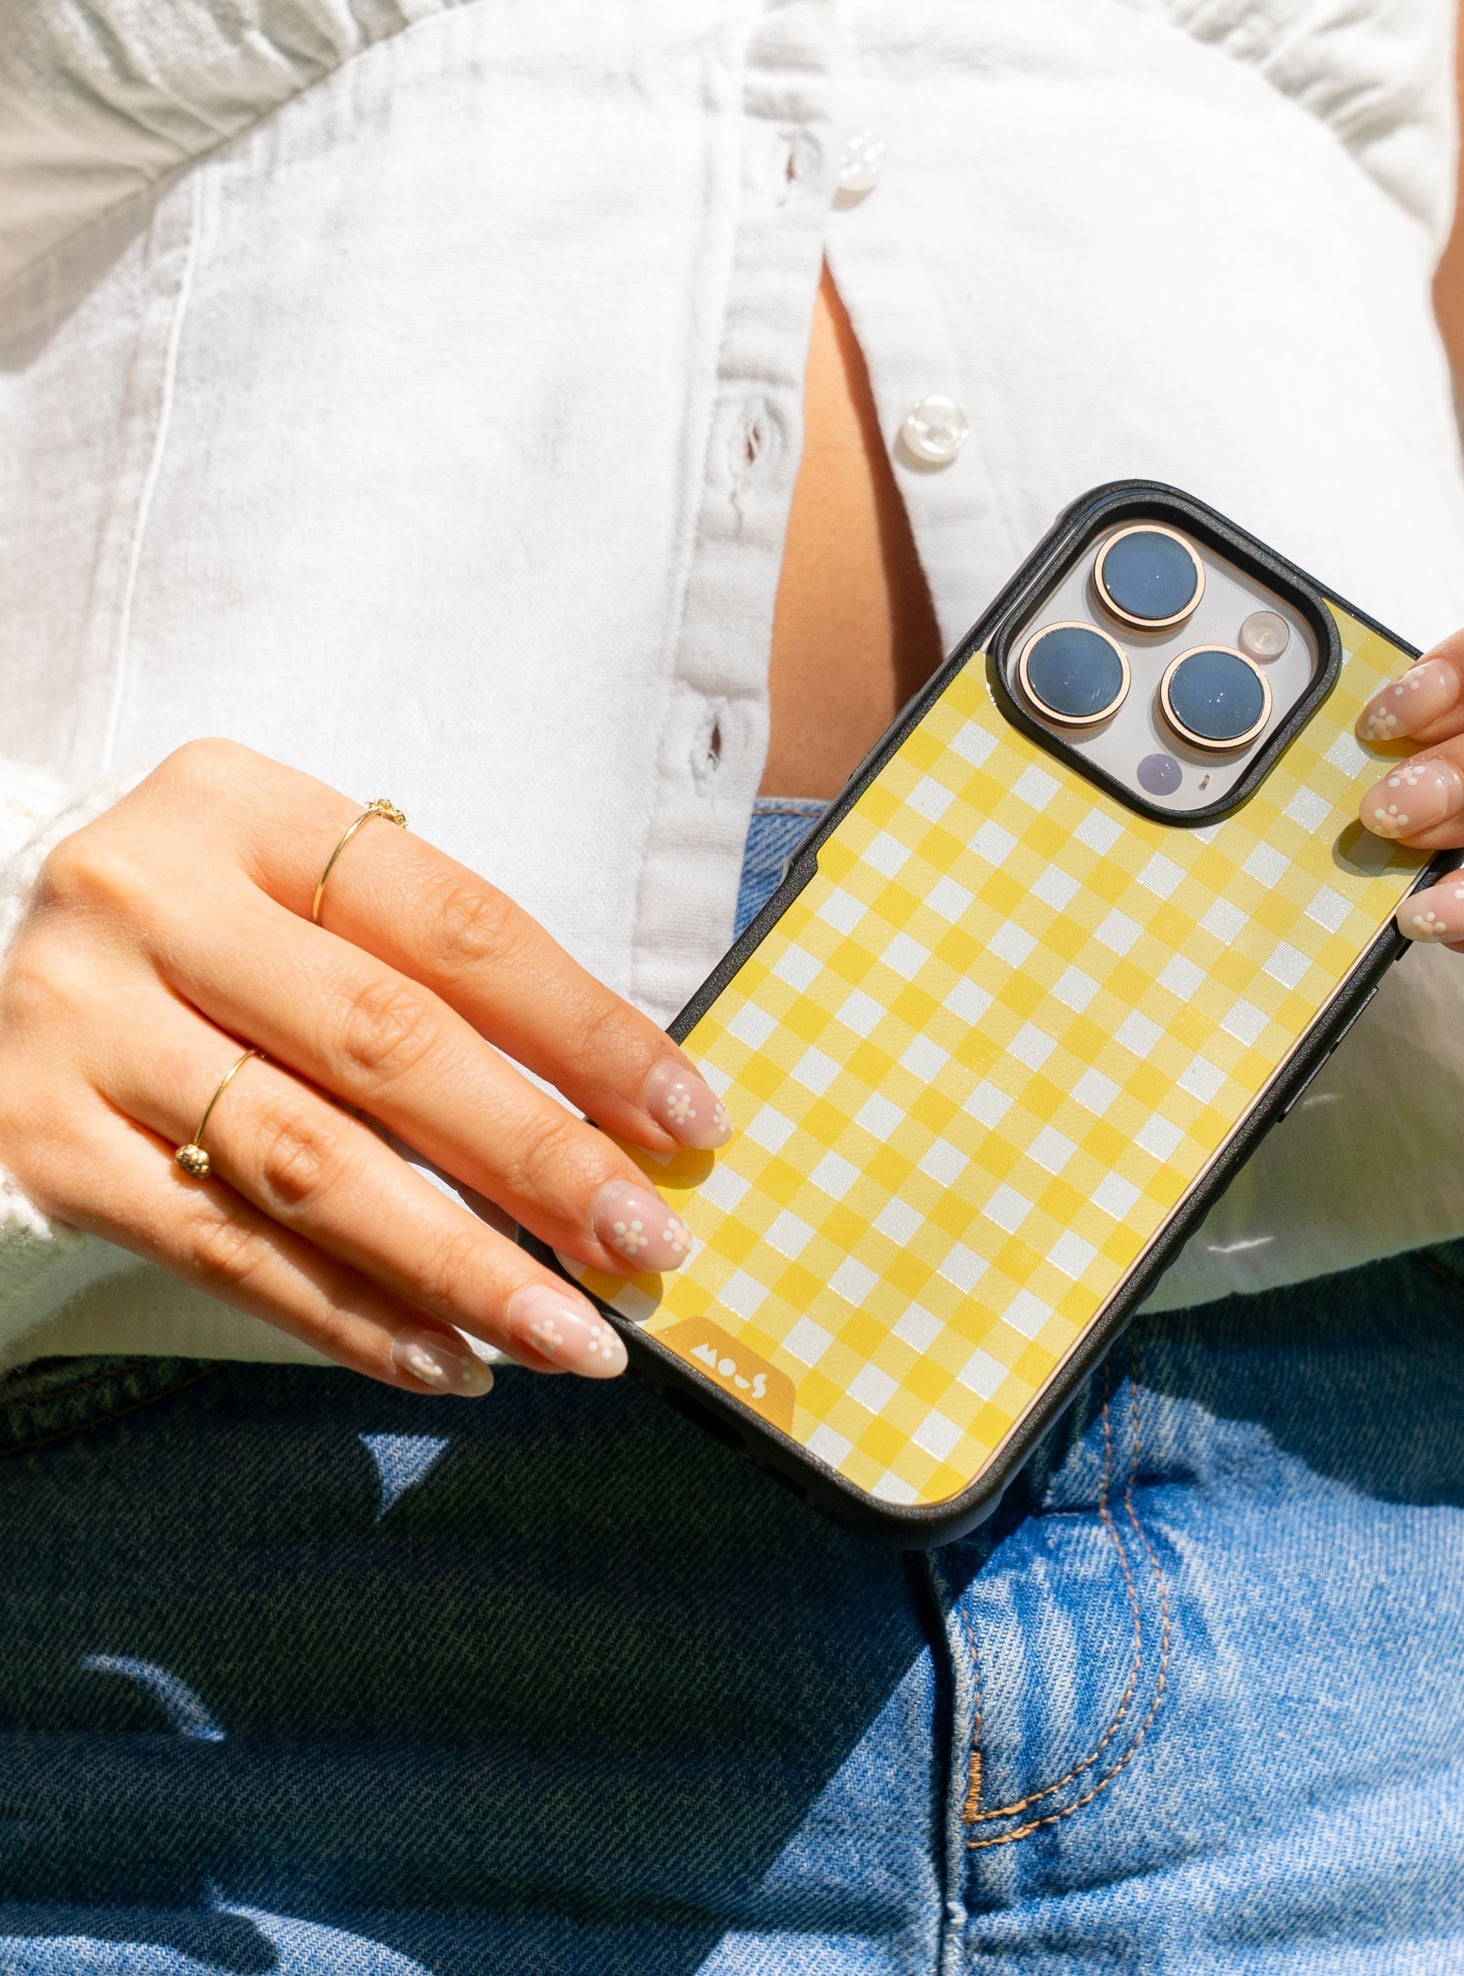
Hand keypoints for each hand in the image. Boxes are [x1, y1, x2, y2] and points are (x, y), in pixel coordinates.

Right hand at [0, 742, 732, 1392]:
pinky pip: (225, 1249)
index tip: (688, 1119)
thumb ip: (437, 978)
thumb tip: (626, 1118)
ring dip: (461, 1265)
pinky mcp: (42, 1143)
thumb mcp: (306, 898)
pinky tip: (449, 1361)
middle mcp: (154, 901)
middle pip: (391, 1046)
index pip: (460, 929)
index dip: (589, 1032)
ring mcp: (82, 1024)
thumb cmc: (209, 936)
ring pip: (312, 1163)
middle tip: (647, 1246)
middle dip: (541, 1161)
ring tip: (571, 1334)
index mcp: (247, 811)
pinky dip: (351, 1316)